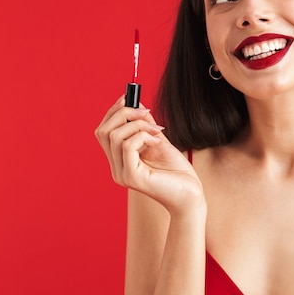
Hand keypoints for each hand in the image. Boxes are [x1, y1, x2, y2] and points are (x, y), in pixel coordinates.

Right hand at [94, 96, 204, 215]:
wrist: (190, 196)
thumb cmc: (177, 172)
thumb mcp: (159, 142)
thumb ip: (145, 126)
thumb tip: (137, 105)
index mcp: (119, 161)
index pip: (103, 131)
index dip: (114, 111)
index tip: (131, 98)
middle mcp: (116, 169)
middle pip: (103, 130)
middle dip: (124, 113)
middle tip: (147, 112)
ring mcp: (121, 174)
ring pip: (115, 135)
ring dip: (138, 124)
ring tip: (157, 130)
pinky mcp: (131, 177)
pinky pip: (128, 145)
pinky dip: (143, 136)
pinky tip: (158, 141)